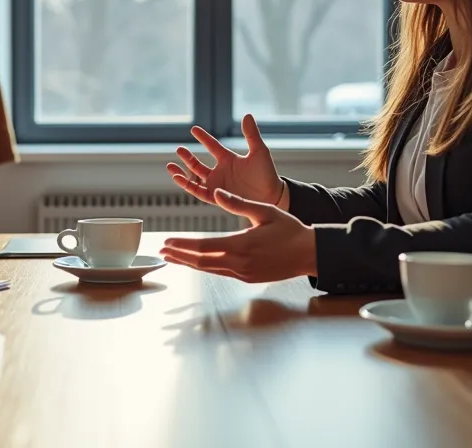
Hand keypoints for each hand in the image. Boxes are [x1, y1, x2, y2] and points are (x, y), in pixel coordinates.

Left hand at [160, 188, 316, 282]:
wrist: (309, 254)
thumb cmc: (290, 230)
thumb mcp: (265, 211)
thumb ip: (238, 204)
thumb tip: (216, 193)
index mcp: (241, 244)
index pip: (203, 246)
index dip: (182, 245)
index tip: (167, 242)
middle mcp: (239, 262)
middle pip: (201, 261)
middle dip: (179, 256)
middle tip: (162, 251)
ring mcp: (243, 273)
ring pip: (208, 269)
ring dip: (189, 263)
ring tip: (173, 257)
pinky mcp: (247, 278)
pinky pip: (220, 272)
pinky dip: (205, 267)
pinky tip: (197, 262)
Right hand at [167, 114, 287, 210]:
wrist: (272, 196)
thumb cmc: (267, 174)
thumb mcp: (259, 152)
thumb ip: (251, 134)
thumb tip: (247, 115)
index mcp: (229, 159)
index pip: (212, 146)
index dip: (203, 138)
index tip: (193, 129)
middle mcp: (221, 172)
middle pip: (198, 164)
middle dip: (187, 158)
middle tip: (178, 149)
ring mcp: (218, 185)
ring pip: (194, 179)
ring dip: (182, 174)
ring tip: (171, 167)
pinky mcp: (217, 197)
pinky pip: (199, 192)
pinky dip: (189, 186)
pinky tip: (181, 179)